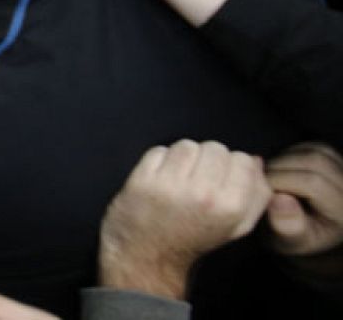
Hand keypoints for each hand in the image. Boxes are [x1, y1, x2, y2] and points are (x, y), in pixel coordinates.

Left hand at [98, 140, 270, 299]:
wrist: (151, 254)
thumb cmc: (196, 237)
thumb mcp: (238, 226)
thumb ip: (256, 194)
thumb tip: (256, 159)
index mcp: (231, 206)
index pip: (242, 158)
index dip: (231, 166)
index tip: (220, 178)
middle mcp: (203, 193)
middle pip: (215, 147)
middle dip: (208, 159)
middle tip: (198, 178)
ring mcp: (171, 185)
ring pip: (187, 145)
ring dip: (183, 157)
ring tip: (179, 177)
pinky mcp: (143, 179)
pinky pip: (159, 150)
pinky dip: (159, 160)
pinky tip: (160, 178)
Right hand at [265, 142, 342, 257]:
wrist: (306, 233)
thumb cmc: (295, 237)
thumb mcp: (289, 242)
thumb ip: (286, 226)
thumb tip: (279, 198)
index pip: (313, 183)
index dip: (281, 181)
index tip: (263, 192)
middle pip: (315, 162)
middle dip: (281, 167)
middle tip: (263, 182)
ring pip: (315, 151)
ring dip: (286, 159)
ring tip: (272, 177)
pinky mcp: (340, 162)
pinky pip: (315, 146)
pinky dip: (294, 153)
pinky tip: (284, 169)